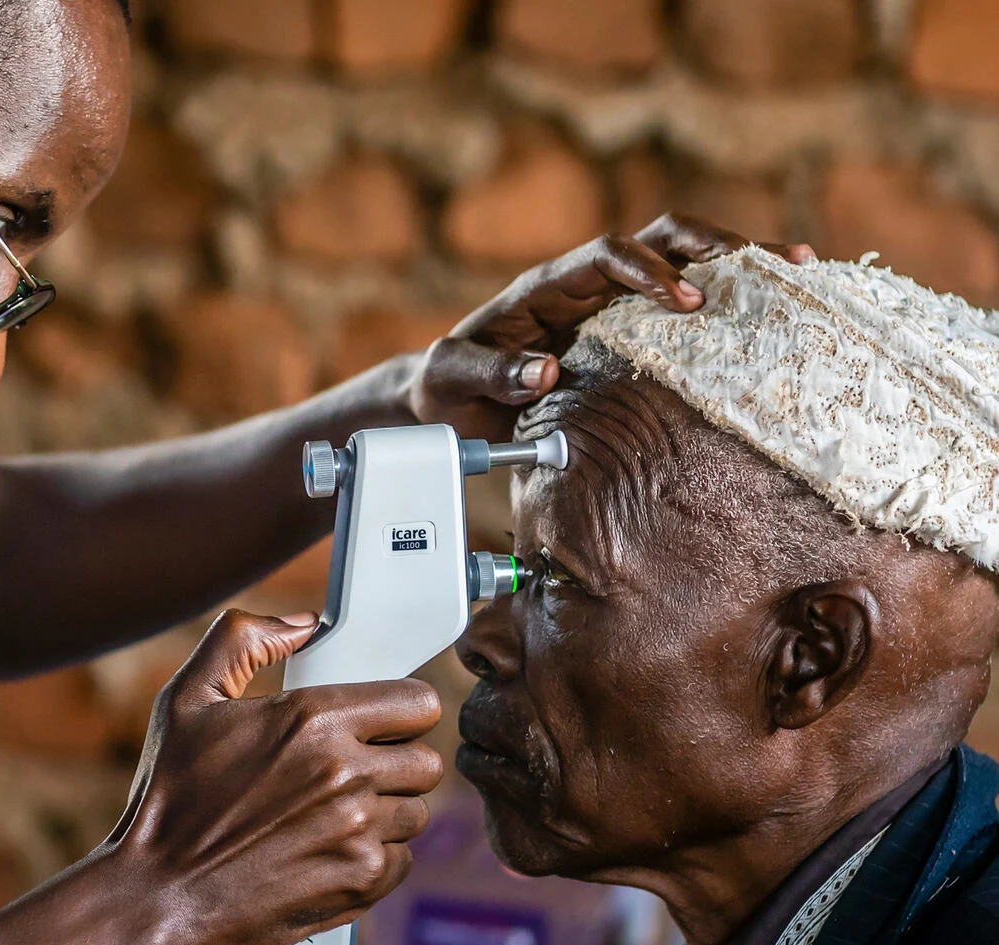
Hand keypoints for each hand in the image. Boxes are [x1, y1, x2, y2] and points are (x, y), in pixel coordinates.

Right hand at [105, 608, 443, 944]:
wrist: (156, 899)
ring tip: (334, 815)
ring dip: (385, 813)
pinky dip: (374, 859)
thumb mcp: (187, 699)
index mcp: (313, 719)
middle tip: (355, 771)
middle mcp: (345, 773)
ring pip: (416, 812)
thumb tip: (303, 623)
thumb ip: (242, 639)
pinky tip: (328, 852)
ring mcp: (357, 831)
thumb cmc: (169, 800)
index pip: (419, 703)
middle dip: (396, 763)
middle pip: (426, 760)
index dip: (403, 711)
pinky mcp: (360, 883)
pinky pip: (402, 861)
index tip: (384, 723)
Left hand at [408, 213, 815, 440]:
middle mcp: (587, 288)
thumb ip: (488, 372)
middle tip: (770, 267)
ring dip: (738, 264)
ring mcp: (612, 310)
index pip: (605, 255)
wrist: (448, 403)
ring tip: (798, 272)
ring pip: (683, 265)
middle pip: (659, 239)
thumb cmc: (446, 387)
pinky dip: (729, 305)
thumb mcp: (450, 380)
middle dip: (713, 245)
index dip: (648, 269)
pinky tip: (777, 314)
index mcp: (546, 288)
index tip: (686, 300)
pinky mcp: (628, 339)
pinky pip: (682, 312)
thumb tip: (544, 370)